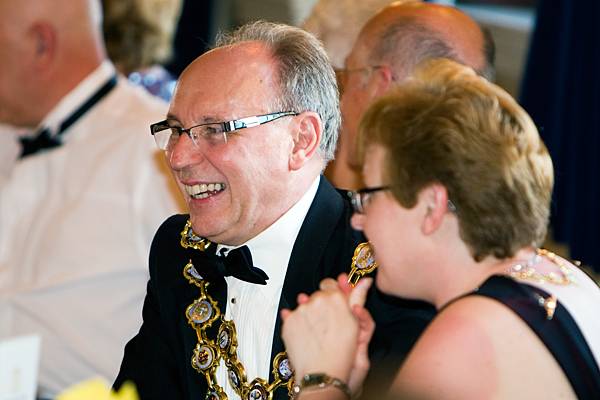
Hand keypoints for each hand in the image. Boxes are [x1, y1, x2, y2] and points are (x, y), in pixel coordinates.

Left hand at [281, 275, 373, 394]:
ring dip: (309, 314)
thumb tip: (365, 281)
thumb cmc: (342, 353)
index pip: (330, 284)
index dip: (332, 295)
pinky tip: (305, 334)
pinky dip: (297, 323)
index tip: (333, 304)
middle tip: (328, 323)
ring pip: (304, 305)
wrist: (323, 374)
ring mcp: (301, 311)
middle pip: (317, 295)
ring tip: (317, 332)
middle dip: (321, 305)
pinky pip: (290, 316)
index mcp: (336, 298)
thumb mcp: (356, 324)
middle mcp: (317, 301)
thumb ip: (358, 297)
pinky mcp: (288, 322)